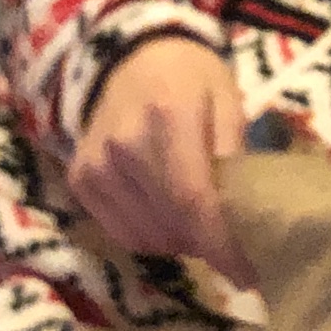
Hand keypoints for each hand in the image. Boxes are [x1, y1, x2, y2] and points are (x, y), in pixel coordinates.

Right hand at [70, 36, 245, 272]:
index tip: (250, 273)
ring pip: (147, 238)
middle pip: (171, 226)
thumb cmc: (191, 78)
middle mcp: (123, 146)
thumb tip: (249, 219)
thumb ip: (236, 156)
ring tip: (199, 218)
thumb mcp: (229, 100)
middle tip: (232, 239)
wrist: (131, 56)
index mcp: (168, 116)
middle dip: (208, 245)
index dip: (221, 244)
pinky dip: (152, 235)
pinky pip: (122, 234)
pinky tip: (166, 212)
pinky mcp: (80, 181)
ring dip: (180, 241)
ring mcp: (95, 166)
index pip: (194, 200)